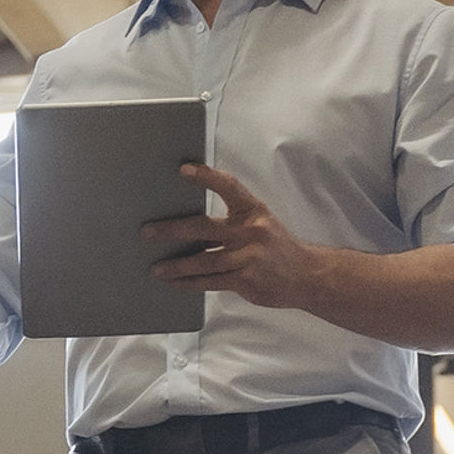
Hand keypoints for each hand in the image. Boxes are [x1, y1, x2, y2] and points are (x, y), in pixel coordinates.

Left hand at [143, 163, 322, 311]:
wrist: (306, 275)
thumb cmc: (276, 246)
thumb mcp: (261, 222)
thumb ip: (233, 219)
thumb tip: (191, 222)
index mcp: (254, 210)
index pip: (229, 187)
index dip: (206, 177)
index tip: (183, 170)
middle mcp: (251, 231)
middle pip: (204, 228)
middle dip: (173, 230)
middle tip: (148, 231)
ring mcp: (248, 257)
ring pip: (203, 260)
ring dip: (177, 264)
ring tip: (157, 267)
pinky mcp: (245, 280)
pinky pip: (210, 281)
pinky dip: (190, 283)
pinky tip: (175, 282)